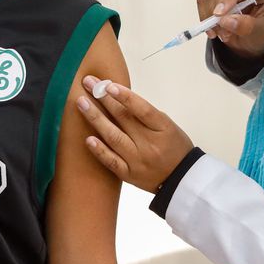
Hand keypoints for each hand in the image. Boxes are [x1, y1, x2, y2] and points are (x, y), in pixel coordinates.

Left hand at [76, 76, 192, 193]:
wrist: (181, 179)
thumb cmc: (174, 147)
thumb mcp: (167, 125)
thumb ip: (144, 114)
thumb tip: (117, 97)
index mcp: (163, 129)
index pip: (142, 109)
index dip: (125, 96)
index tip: (108, 85)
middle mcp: (149, 144)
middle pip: (124, 119)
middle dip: (104, 99)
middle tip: (89, 84)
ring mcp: (138, 160)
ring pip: (114, 137)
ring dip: (96, 119)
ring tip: (82, 103)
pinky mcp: (129, 175)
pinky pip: (112, 162)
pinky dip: (100, 150)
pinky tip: (88, 139)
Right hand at [196, 0, 263, 57]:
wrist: (256, 35)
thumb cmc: (262, 30)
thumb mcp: (260, 33)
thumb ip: (246, 26)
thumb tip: (226, 21)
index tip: (219, 15)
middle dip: (219, 12)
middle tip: (222, 34)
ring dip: (210, 15)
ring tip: (221, 33)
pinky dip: (204, 15)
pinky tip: (214, 28)